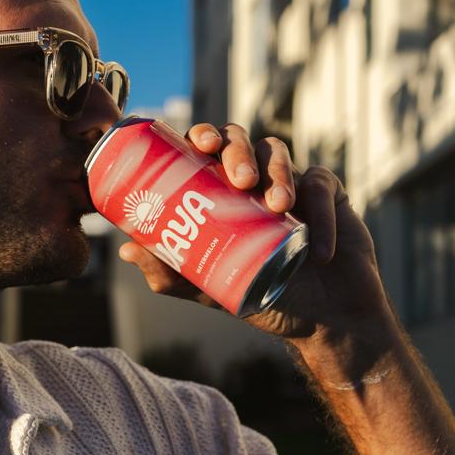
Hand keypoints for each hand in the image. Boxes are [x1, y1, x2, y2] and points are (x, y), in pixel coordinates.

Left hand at [117, 122, 391, 342]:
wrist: (325, 320)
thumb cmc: (266, 296)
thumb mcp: (214, 289)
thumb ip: (174, 275)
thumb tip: (126, 250)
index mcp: (222, 191)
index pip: (206, 149)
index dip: (200, 135)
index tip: (198, 142)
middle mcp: (254, 179)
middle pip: (239, 139)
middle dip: (237, 150)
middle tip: (240, 180)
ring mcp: (292, 181)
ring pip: (279, 152)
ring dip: (279, 174)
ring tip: (280, 206)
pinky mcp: (328, 192)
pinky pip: (321, 184)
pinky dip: (318, 213)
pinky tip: (317, 248)